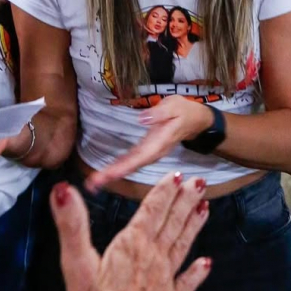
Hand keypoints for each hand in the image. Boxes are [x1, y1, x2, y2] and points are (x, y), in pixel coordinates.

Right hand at [50, 173, 211, 290]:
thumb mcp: (76, 262)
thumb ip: (71, 224)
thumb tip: (63, 190)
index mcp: (133, 244)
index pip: (152, 210)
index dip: (164, 192)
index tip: (176, 175)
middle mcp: (154, 258)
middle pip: (172, 223)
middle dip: (185, 201)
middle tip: (200, 182)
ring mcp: (165, 281)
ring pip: (182, 245)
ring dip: (194, 225)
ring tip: (205, 208)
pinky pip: (187, 283)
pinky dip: (198, 272)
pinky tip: (207, 263)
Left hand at [85, 97, 213, 192]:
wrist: (198, 121)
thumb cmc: (186, 112)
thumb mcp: (176, 106)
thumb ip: (160, 112)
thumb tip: (142, 118)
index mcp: (160, 142)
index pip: (140, 156)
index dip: (125, 166)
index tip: (110, 174)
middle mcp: (154, 152)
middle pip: (132, 166)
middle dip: (112, 174)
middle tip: (93, 183)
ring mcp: (150, 152)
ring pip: (130, 166)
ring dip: (112, 174)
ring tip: (94, 182)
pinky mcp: (146, 150)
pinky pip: (131, 161)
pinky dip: (117, 168)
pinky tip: (105, 173)